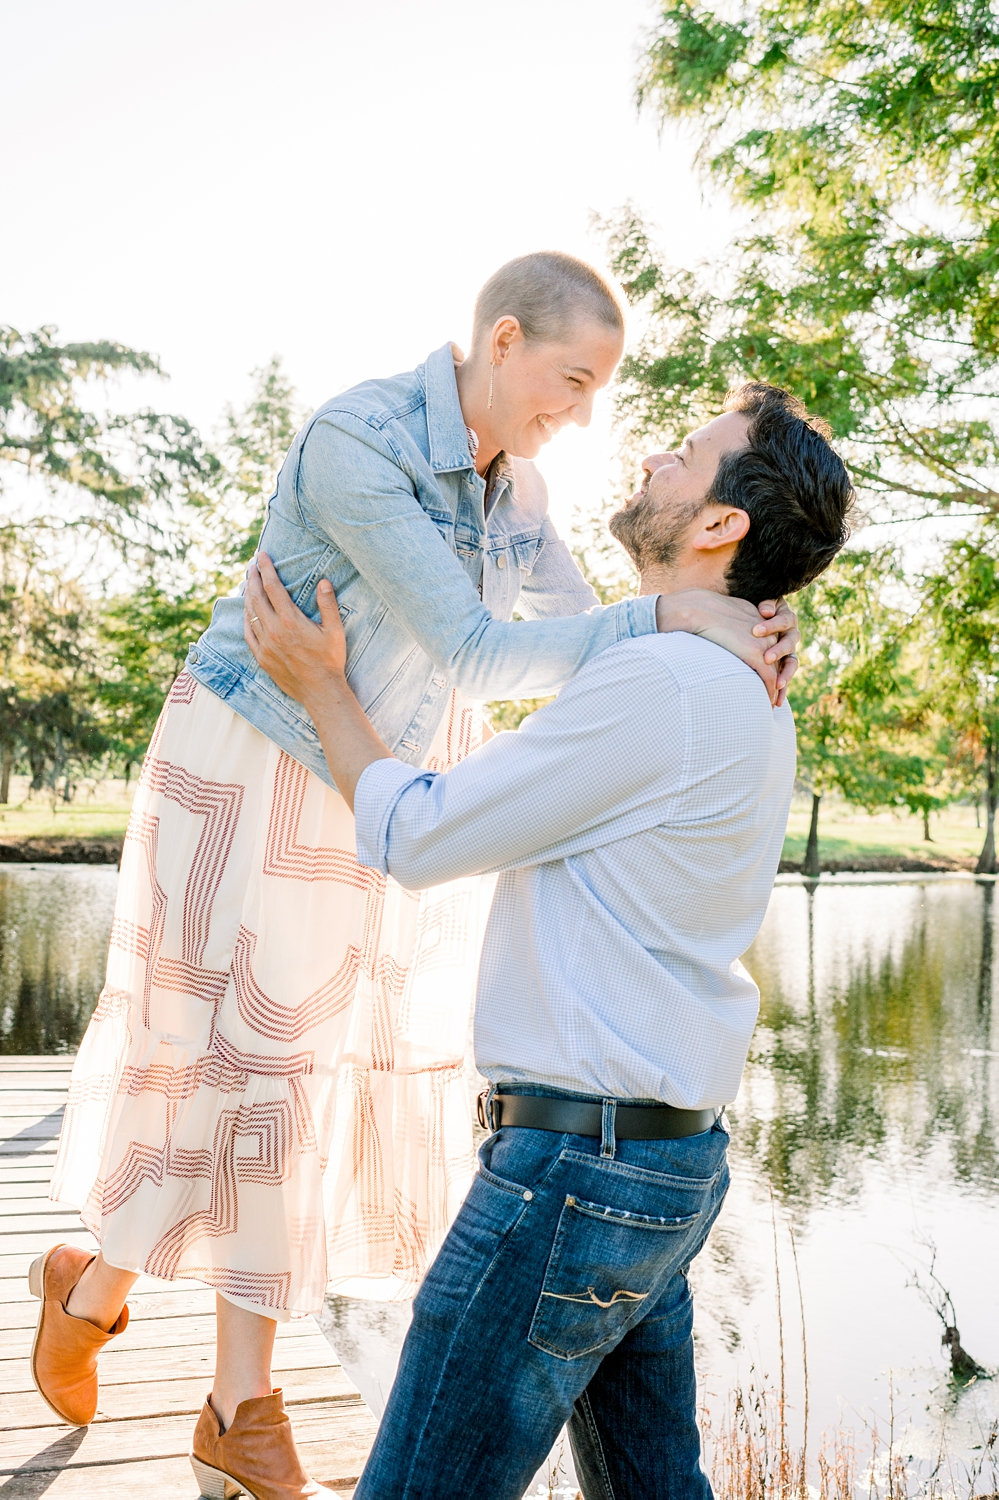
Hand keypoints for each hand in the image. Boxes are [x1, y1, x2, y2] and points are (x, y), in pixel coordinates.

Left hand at [244, 552, 346, 706]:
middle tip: (252, 565)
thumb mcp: (334, 631)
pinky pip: (248, 633)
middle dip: (253, 578)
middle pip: (256, 597)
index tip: (261, 555)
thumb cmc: (330, 660)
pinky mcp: (262, 657)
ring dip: (248, 595)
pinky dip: (246, 618)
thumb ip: (328, 604)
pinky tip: (248, 611)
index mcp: (290, 621)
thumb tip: (324, 582)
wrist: (320, 691)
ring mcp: (265, 645)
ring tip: (249, 583)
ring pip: (250, 614)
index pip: (273, 587)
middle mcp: (273, 631)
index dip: (266, 569)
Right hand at [656, 591, 800, 707]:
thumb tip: (726, 635)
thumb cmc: (703, 613)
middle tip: (776, 698)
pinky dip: (770, 691)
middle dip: (777, 680)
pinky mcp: (757, 654)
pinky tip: (768, 703)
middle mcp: (768, 632)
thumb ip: (735, 627)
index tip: (768, 681)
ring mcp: (765, 643)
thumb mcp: (727, 617)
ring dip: (776, 690)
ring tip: (771, 704)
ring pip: (777, 672)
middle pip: (777, 661)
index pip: (771, 648)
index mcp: (761, 622)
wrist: (698, 610)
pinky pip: (769, 677)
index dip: (771, 665)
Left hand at [755, 597, 799, 708]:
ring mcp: (788, 651)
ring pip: (791, 663)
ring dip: (785, 674)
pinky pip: (784, 677)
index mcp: (786, 617)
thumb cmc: (751, 608)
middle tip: (767, 658)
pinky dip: (781, 689)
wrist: (748, 617)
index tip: (755, 631)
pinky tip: (777, 702)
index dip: (772, 626)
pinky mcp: (782, 665)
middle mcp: (790, 635)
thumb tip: (766, 610)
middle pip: (790, 642)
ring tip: (777, 684)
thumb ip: (766, 604)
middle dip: (779, 651)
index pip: (784, 621)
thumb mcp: (760, 602)